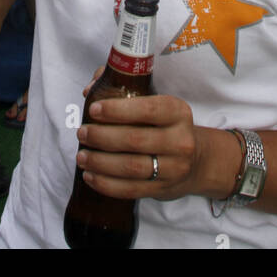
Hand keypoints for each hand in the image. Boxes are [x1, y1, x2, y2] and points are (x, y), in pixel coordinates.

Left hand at [75, 94, 203, 202]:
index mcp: (178, 112)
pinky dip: (106, 184)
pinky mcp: (162, 189)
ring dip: (100, 162)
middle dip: (102, 136)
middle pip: (135, 139)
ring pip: (131, 167)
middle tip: (82, 133)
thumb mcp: (156, 102)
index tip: (93, 110)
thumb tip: (89, 89)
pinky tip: (90, 176)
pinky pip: (131, 189)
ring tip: (81, 156)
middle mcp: (180, 140)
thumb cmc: (164, 124)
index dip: (117, 110)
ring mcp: (173, 168)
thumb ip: (122, 86)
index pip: (147, 109)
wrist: (194, 161)